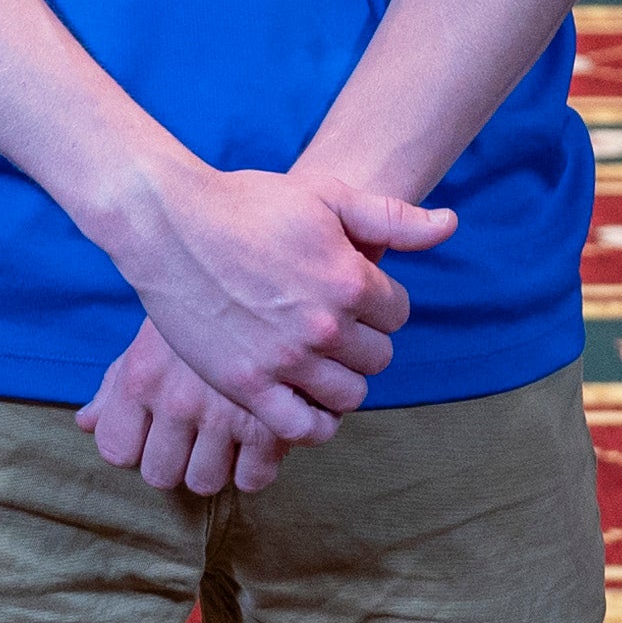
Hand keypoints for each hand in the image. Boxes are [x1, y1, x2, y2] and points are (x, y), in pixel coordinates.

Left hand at [79, 323, 292, 497]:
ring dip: (212, 465)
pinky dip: (253, 467)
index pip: (116, 450)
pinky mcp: (272, 425)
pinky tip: (254, 439)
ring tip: (223, 436)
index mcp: (142, 378)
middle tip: (191, 435)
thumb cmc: (200, 303)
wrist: (265, 273)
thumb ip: (115, 384)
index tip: (151, 429)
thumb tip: (85, 424)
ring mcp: (224, 416)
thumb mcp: (150, 336)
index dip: (133, 444)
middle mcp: (178, 402)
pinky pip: (252, 479)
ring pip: (204, 482)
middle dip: (173, 459)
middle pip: (159, 474)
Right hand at [87, 158, 452, 449]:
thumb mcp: (326, 195)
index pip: (398, 313)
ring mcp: (284, 360)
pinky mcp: (247, 385)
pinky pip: (302, 427)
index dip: (379, 302)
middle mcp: (323, 326)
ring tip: (319, 358)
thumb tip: (450, 225)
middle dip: (363, 340)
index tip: (351, 292)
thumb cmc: (249, 204)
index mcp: (350, 280)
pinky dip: (315, 422)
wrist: (171, 225)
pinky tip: (307, 399)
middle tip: (333, 324)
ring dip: (341, 379)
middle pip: (378, 357)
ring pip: (348, 395)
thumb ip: (391, 217)